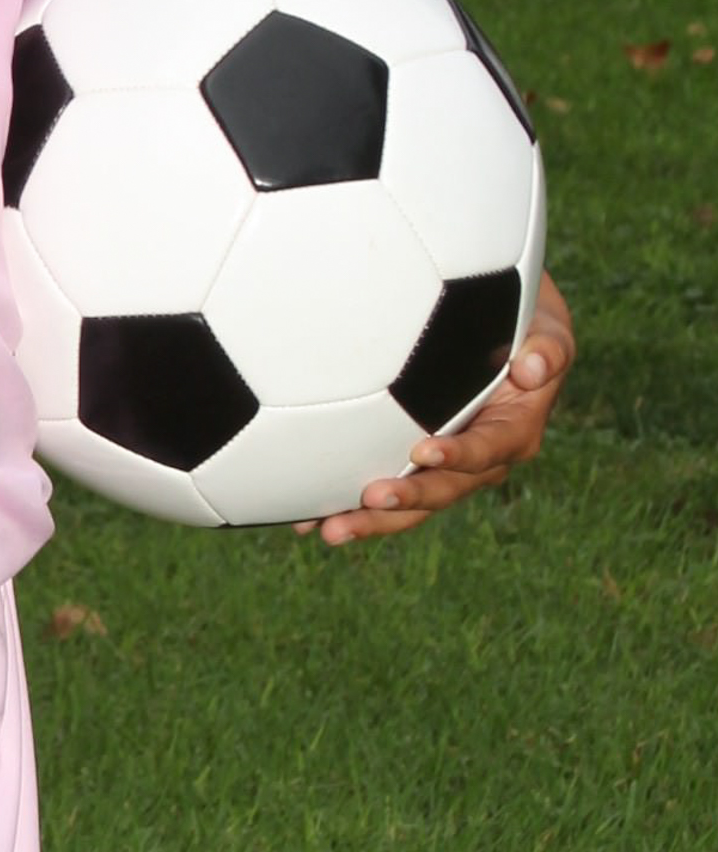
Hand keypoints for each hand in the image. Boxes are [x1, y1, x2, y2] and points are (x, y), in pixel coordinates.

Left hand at [303, 269, 573, 545]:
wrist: (497, 325)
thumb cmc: (522, 320)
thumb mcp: (546, 329)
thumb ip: (548, 348)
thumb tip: (533, 367)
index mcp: (512, 433)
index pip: (486, 451)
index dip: (458, 456)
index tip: (423, 452)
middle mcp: (478, 461)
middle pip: (443, 490)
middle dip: (407, 501)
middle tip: (369, 498)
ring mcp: (444, 469)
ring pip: (409, 503)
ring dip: (371, 520)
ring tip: (328, 531)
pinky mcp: (413, 466)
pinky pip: (384, 490)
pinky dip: (346, 505)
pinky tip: (303, 520)